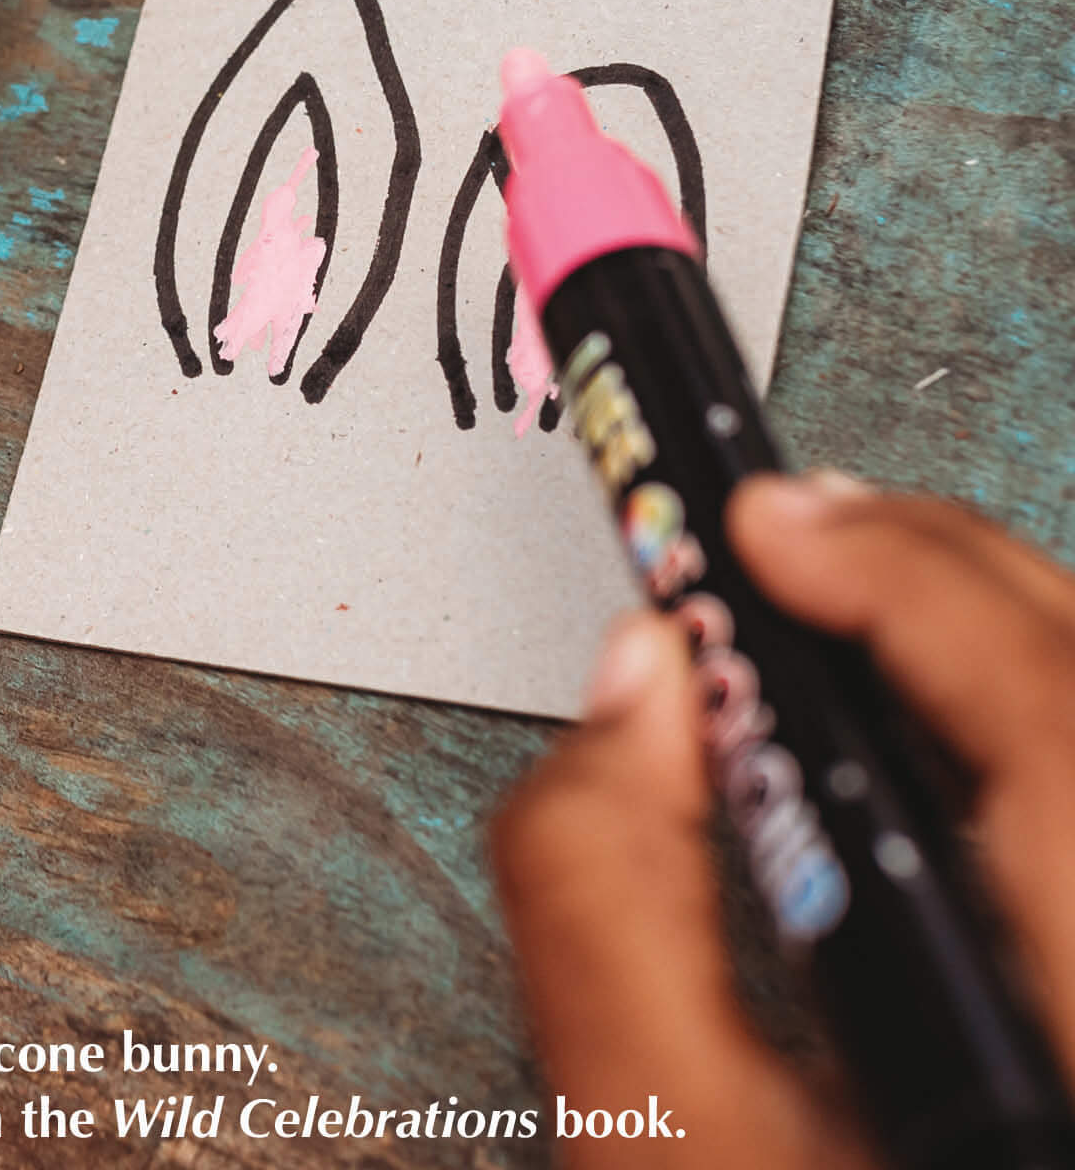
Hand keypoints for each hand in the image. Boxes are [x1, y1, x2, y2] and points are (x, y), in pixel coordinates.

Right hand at [493, 474, 1074, 1165]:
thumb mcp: (658, 1153)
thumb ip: (604, 887)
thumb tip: (637, 686)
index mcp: (1072, 1052)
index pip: (1054, 729)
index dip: (901, 578)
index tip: (764, 523)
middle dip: (949, 586)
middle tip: (794, 539)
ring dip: (999, 659)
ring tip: (858, 626)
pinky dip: (1031, 748)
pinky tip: (943, 763)